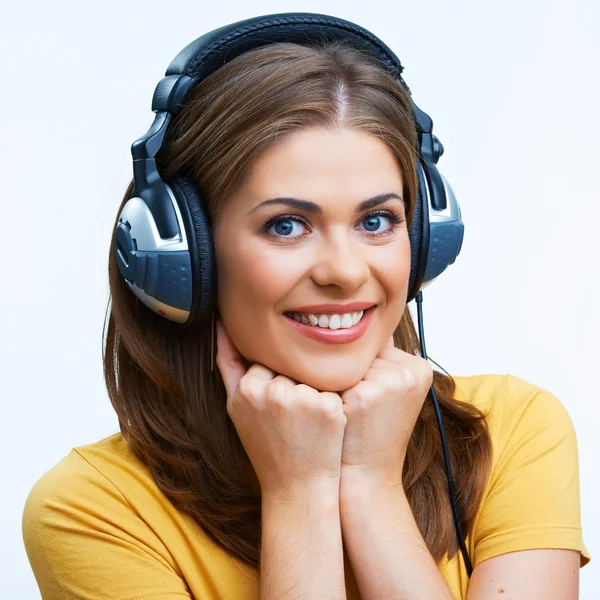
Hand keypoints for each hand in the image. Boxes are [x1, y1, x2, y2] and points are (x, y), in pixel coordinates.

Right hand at [215, 320, 346, 499]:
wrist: (296, 487)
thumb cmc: (265, 445)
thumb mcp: (236, 406)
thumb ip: (227, 364)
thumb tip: (221, 323)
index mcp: (247, 388)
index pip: (266, 361)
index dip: (273, 382)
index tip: (275, 409)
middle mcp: (273, 390)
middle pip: (289, 366)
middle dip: (293, 385)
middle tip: (292, 420)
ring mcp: (301, 398)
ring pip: (311, 376)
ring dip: (312, 393)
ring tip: (306, 424)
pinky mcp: (328, 407)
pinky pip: (332, 389)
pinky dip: (331, 405)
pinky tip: (323, 428)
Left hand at [339, 335, 433, 491]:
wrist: (368, 474)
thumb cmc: (375, 433)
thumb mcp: (391, 393)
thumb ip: (384, 359)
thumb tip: (374, 327)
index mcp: (419, 368)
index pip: (378, 348)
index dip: (365, 371)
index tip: (369, 398)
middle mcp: (408, 372)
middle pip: (363, 355)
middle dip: (353, 376)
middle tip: (359, 407)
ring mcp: (388, 382)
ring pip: (347, 366)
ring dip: (340, 384)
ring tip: (350, 411)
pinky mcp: (364, 394)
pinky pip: (333, 378)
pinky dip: (329, 393)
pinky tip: (340, 414)